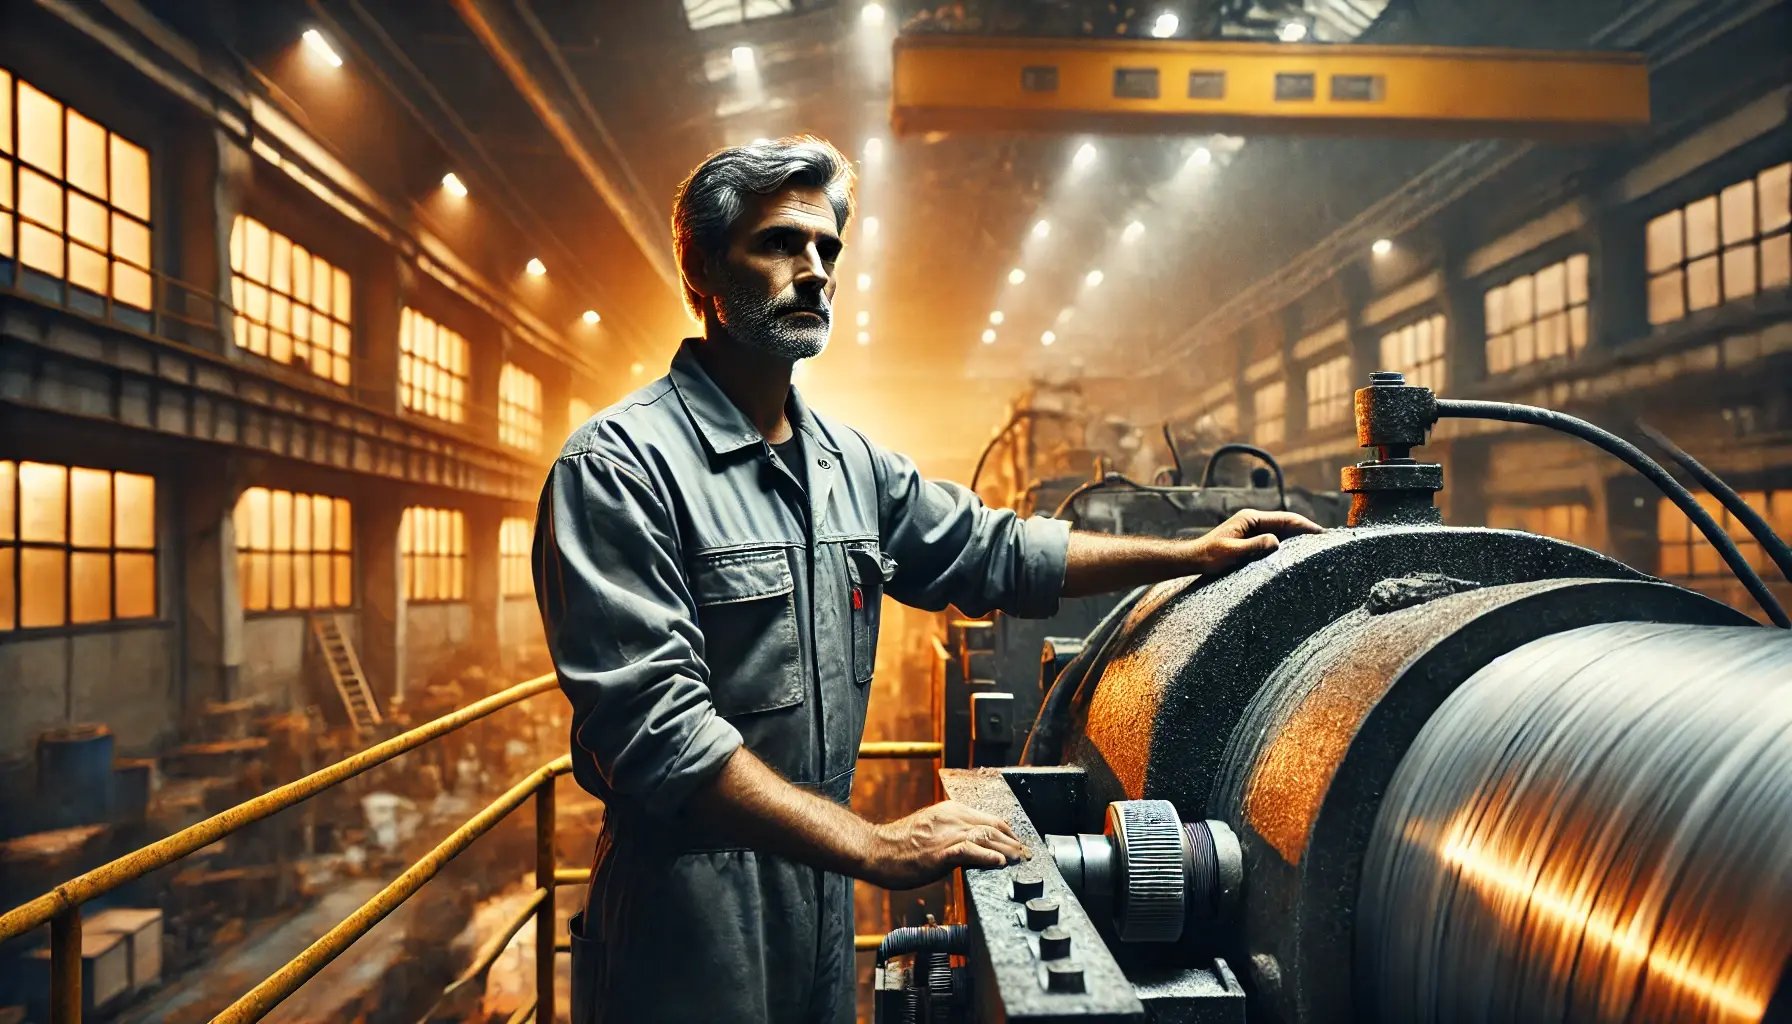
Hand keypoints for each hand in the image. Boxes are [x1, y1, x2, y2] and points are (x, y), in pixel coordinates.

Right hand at [857, 800, 1028, 888]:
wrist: (876, 850)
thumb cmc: (901, 845)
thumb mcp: (932, 830)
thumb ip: (954, 833)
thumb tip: (976, 847)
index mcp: (951, 810)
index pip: (990, 819)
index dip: (1009, 834)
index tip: (1019, 846)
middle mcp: (952, 817)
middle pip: (994, 827)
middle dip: (1014, 843)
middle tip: (1027, 857)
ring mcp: (946, 833)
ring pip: (987, 837)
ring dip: (1007, 850)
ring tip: (1020, 861)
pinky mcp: (940, 851)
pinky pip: (970, 851)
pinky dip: (987, 857)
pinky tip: (998, 864)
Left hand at [1188, 509, 1322, 574]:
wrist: (1195, 559)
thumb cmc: (1210, 556)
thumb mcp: (1231, 552)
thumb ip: (1254, 546)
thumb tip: (1276, 542)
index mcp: (1250, 518)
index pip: (1285, 518)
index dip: (1304, 525)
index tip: (1321, 533)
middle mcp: (1254, 520)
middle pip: (1287, 523)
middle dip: (1306, 529)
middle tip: (1327, 540)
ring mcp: (1253, 529)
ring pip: (1282, 530)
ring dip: (1299, 537)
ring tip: (1318, 547)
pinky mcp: (1252, 539)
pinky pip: (1275, 539)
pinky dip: (1288, 543)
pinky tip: (1298, 553)